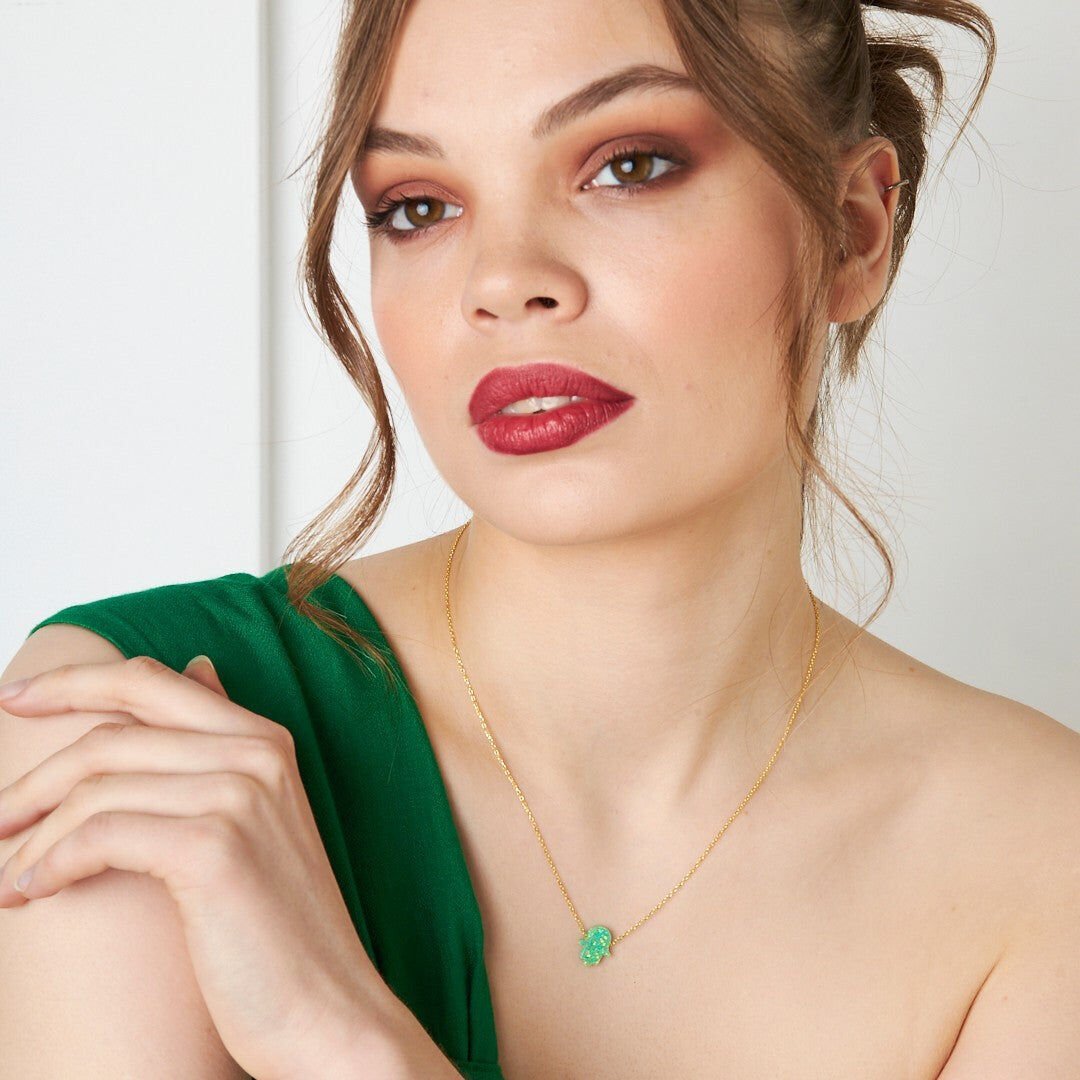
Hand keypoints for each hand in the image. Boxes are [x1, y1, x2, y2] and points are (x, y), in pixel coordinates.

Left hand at [0, 655, 392, 1079]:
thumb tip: (199, 668)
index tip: (16, 697)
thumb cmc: (280, 925)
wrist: (327, 1008)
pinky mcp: (214, 849)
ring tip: (9, 881)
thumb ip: (220, 744)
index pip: (149, 682)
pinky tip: (34, 893)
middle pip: (111, 732)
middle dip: (34, 776)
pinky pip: (100, 835)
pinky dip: (51, 864)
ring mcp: (239, 795)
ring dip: (33, 838)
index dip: (74, 681)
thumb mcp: (256, 816)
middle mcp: (255, 754)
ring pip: (96, 788)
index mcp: (263, 739)